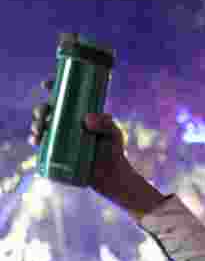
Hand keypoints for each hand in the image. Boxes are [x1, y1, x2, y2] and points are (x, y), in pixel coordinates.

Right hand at [29, 79, 155, 217]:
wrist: (112, 176)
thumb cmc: (114, 151)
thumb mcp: (114, 133)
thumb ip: (105, 124)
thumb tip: (85, 119)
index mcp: (79, 113)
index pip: (65, 96)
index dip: (53, 87)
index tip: (46, 84)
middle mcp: (67, 123)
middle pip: (48, 110)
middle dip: (40, 109)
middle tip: (44, 113)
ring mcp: (61, 137)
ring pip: (41, 125)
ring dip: (35, 124)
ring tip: (39, 129)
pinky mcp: (56, 152)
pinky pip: (41, 143)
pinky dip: (35, 140)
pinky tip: (35, 140)